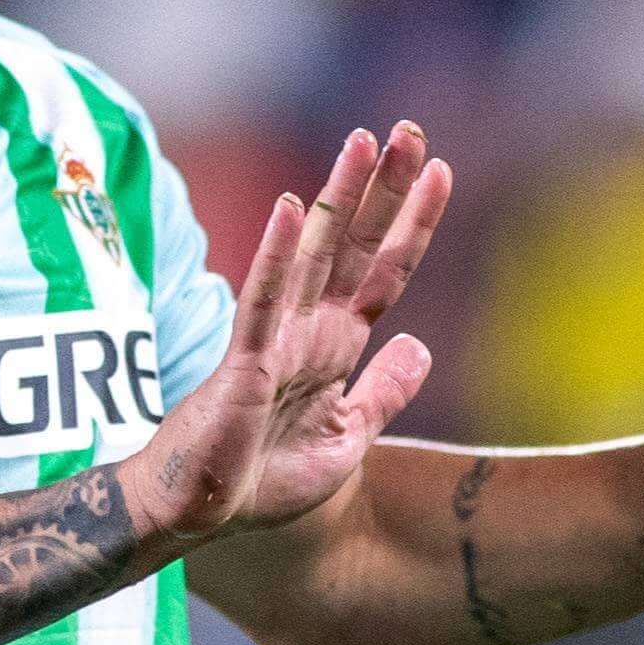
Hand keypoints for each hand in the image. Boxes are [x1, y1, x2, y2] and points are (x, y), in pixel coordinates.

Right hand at [126, 122, 449, 550]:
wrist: (202, 516)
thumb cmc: (260, 480)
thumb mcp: (346, 439)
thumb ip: (383, 392)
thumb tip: (422, 345)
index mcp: (335, 347)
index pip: (385, 273)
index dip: (413, 224)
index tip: (441, 171)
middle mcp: (309, 330)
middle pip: (356, 247)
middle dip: (383, 189)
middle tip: (407, 129)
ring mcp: (277, 340)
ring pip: (315, 256)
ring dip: (340, 198)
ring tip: (363, 142)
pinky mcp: (246, 362)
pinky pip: (265, 301)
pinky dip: (278, 255)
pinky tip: (294, 210)